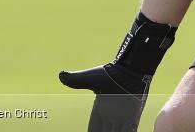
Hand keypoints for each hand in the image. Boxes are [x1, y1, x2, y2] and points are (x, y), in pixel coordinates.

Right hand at [59, 13, 175, 131]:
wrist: (130, 70)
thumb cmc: (111, 73)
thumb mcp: (91, 78)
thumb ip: (76, 80)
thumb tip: (61, 75)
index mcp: (99, 109)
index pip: (93, 128)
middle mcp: (110, 115)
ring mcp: (122, 116)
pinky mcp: (133, 116)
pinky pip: (131, 130)